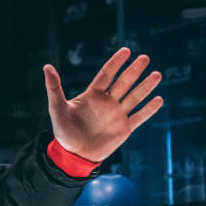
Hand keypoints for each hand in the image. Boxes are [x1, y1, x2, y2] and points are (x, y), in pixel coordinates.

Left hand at [44, 47, 163, 161]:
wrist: (73, 155)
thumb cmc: (63, 131)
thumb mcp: (57, 108)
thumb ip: (54, 88)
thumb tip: (46, 67)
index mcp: (93, 95)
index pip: (107, 74)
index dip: (116, 63)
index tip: (126, 51)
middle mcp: (107, 102)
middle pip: (123, 82)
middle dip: (134, 71)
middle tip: (145, 58)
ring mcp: (117, 114)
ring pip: (134, 97)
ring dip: (145, 86)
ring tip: (157, 74)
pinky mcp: (124, 128)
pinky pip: (139, 117)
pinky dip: (149, 109)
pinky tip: (158, 99)